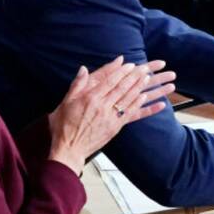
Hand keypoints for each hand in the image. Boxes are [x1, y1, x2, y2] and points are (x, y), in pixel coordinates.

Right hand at [47, 57, 176, 174]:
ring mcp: (110, 117)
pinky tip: (146, 98)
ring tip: (149, 78)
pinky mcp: (115, 127)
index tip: (129, 64)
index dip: (121, 72)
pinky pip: (131, 114)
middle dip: (134, 76)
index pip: (109, 81)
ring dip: (140, 87)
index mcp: (90, 98)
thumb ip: (77, 84)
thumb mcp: (66, 102)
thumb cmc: (64, 126)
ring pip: (128, 99)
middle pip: (122, 88)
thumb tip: (83, 69)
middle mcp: (102, 106)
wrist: (69, 149)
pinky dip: (140, 105)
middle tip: (144, 68)